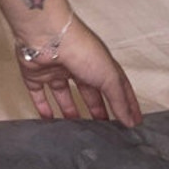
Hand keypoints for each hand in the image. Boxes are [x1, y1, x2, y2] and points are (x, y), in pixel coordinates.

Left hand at [15, 13, 142, 126]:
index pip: (115, 85)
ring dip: (69, 110)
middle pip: (88, 91)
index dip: (125, 102)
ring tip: (76, 130)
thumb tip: (130, 120)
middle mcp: (77, 65)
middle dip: (96, 109)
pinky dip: (42, 107)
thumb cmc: (81, 48)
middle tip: (103, 129)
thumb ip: (119, 99)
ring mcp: (55, 69)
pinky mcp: (35, 74)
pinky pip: (38, 93)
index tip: (133, 120)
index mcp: (97, 63)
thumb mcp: (109, 76)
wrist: (46, 38)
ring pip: (63, 93)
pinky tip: (48, 121)